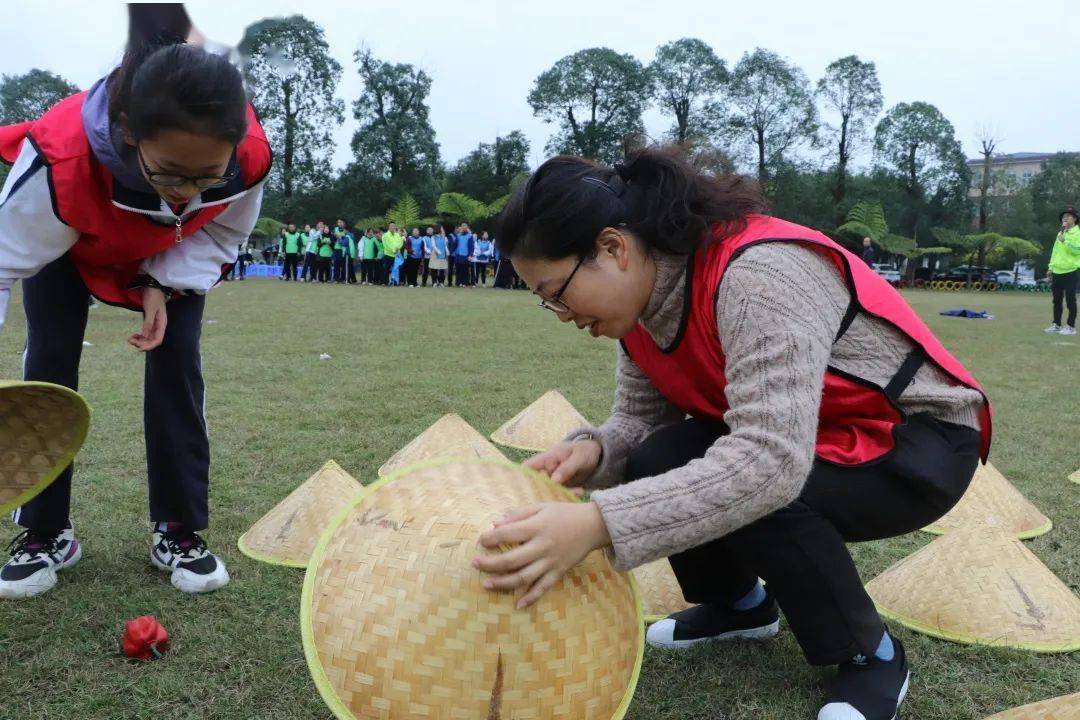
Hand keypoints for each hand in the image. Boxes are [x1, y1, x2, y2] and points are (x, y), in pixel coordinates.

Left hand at [128, 287, 166, 351]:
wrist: (153, 288)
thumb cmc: (153, 297)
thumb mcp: (150, 309)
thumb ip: (148, 323)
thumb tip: (144, 336)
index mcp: (162, 324)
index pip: (158, 340)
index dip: (149, 346)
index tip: (139, 348)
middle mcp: (159, 326)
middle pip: (152, 340)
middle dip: (142, 343)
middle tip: (130, 340)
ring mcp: (154, 325)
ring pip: (148, 338)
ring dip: (139, 340)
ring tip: (130, 338)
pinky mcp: (150, 322)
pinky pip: (145, 333)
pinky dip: (139, 336)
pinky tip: (133, 335)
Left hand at [474, 501, 610, 607]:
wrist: (593, 525)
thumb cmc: (564, 513)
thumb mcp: (541, 507)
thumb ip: (518, 514)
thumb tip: (495, 523)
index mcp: (537, 527)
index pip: (507, 534)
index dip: (490, 538)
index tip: (481, 540)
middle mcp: (542, 546)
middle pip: (511, 560)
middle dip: (490, 564)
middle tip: (475, 563)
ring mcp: (551, 562)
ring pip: (523, 577)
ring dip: (503, 583)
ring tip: (486, 584)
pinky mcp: (559, 572)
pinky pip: (543, 588)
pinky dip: (531, 598)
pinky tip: (517, 605)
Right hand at [524, 440, 601, 496]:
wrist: (595, 455)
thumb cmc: (584, 451)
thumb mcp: (578, 457)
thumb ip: (566, 468)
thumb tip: (553, 480)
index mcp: (547, 458)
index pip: (528, 467)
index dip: (522, 477)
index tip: (526, 489)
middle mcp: (546, 470)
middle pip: (536, 483)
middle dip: (544, 492)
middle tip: (559, 494)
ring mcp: (553, 479)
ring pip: (549, 491)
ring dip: (560, 495)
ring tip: (578, 491)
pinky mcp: (561, 487)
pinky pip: (560, 494)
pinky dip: (568, 495)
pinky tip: (580, 492)